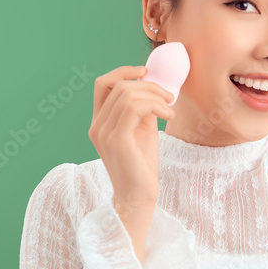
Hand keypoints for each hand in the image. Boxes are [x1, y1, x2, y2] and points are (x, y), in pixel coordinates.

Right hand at [88, 64, 176, 207]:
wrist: (139, 197)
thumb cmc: (142, 167)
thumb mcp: (143, 131)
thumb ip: (143, 109)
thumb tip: (153, 88)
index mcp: (100, 122)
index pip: (103, 84)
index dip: (123, 72)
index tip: (146, 72)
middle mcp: (97, 126)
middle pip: (118, 85)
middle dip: (148, 85)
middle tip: (169, 97)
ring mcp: (104, 133)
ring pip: (127, 94)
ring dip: (155, 96)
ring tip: (170, 109)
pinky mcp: (117, 140)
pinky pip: (133, 107)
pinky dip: (154, 105)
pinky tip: (168, 116)